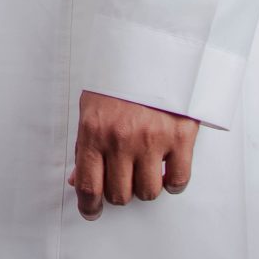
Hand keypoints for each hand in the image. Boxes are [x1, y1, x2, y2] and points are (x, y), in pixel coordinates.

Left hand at [69, 89, 197, 219]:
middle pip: (119, 195)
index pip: (88, 184)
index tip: (92, 211)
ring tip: (145, 167)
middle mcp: (122, 138)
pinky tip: (166, 167)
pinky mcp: (181, 136)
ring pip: (148, 192)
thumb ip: (85, 146)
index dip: (89, 206)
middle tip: (123, 177)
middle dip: (119, 191)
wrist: (153, 47)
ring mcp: (153, 139)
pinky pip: (178, 181)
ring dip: (145, 185)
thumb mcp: (91, 107)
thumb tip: (77, 180)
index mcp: (95, 130)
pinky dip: (173, 181)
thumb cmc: (119, 77)